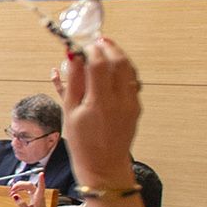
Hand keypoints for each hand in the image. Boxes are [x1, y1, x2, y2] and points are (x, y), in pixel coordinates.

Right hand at [8, 177, 50, 206]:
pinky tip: (16, 192)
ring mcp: (36, 196)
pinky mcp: (34, 197)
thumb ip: (21, 204)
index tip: (41, 173)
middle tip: (11, 190)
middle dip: (20, 185)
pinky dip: (21, 189)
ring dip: (20, 187)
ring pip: (28, 186)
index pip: (40, 187)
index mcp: (39, 198)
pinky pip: (27, 189)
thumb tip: (15, 196)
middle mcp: (38, 195)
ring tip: (12, 191)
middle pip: (29, 185)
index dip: (41, 180)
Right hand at [58, 37, 139, 186]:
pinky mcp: (136, 106)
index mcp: (99, 103)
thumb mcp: (69, 112)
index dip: (89, 50)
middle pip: (118, 61)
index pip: (98, 64)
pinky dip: (123, 68)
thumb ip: (71, 83)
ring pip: (129, 69)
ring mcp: (131, 103)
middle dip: (107, 47)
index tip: (80, 46)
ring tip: (105, 48)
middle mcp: (119, 100)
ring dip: (117, 55)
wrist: (103, 165)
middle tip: (95, 41)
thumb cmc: (82, 142)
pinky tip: (112, 67)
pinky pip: (132, 80)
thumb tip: (71, 58)